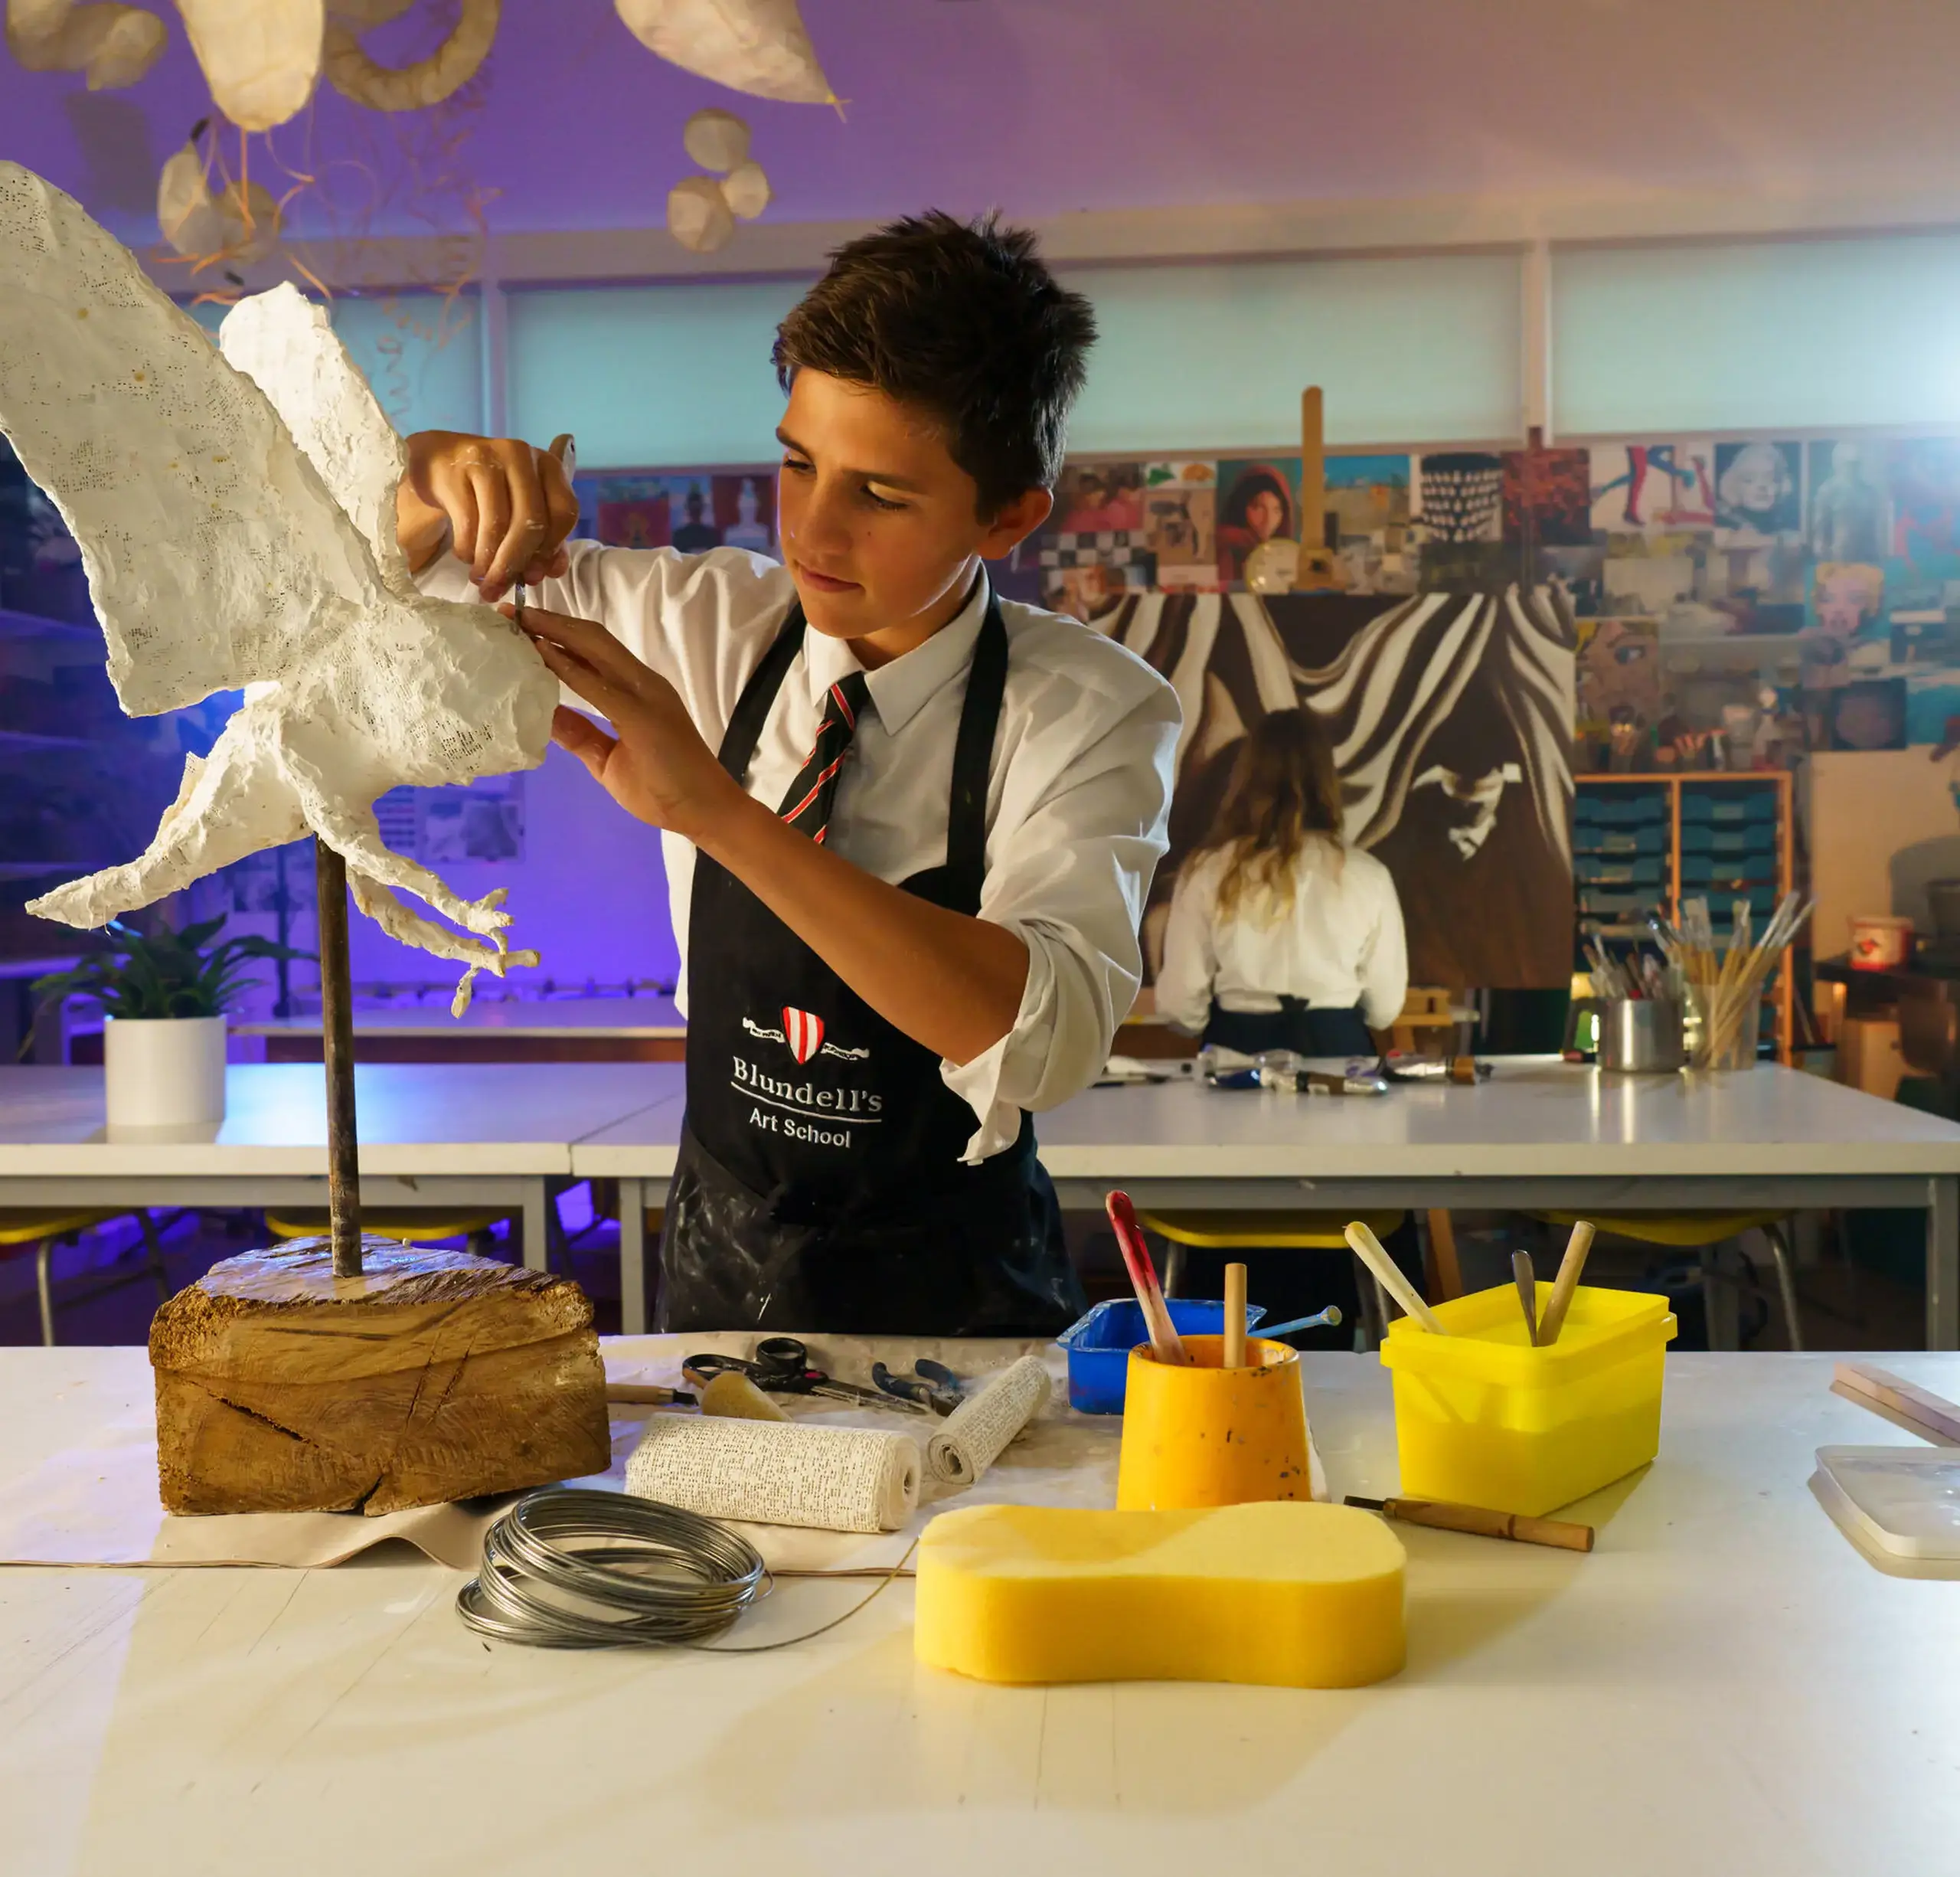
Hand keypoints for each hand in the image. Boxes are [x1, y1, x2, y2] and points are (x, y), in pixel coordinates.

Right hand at [398, 431, 578, 601]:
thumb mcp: (522, 510)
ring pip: (497, 525)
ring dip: (489, 563)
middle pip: (530, 521)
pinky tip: (466, 557)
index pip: (565, 512)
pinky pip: (467, 522)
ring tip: (482, 580)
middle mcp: (521, 456)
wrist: (439, 462)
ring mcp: (486, 459)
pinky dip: (468, 550)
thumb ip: (545, 540)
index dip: (552, 549)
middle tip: (500, 588)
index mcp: (549, 466)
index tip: (535, 575)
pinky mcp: (454, 470)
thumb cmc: (490, 492)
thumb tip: (553, 571)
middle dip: (515, 564)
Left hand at [513, 605, 743, 840]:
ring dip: (555, 632)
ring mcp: (644, 694)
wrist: (704, 811)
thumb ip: (581, 735)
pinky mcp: (642, 713)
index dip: (558, 635)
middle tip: (509, 612)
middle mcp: (643, 683)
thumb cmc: (663, 790)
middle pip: (592, 639)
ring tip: (519, 621)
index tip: (521, 627)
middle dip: (550, 623)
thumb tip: (546, 716)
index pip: (595, 651)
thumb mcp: (608, 760)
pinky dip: (567, 665)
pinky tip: (541, 652)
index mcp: (639, 691)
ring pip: (595, 648)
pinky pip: (597, 683)